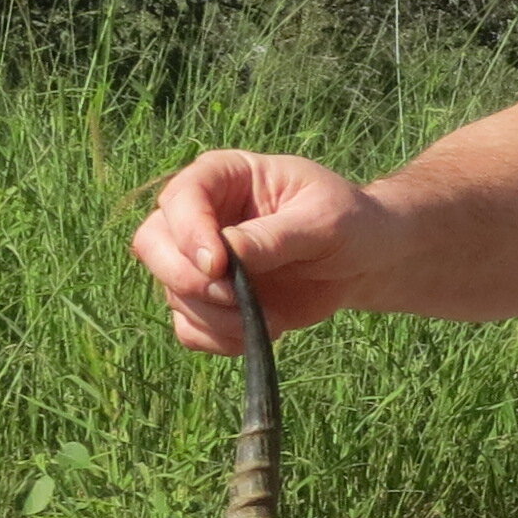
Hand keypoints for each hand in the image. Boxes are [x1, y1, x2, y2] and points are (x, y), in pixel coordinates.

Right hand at [130, 149, 385, 354]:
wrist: (364, 260)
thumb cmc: (350, 223)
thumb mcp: (325, 221)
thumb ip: (276, 235)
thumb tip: (227, 252)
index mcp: (225, 177)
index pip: (181, 196)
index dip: (189, 231)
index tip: (220, 266)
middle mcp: (202, 215)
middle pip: (152, 243)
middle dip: (186, 279)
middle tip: (236, 299)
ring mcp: (202, 260)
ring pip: (171, 291)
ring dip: (214, 317)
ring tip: (271, 319)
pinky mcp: (212, 301)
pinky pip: (188, 327)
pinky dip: (217, 340)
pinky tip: (261, 333)